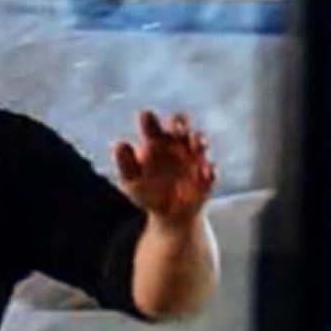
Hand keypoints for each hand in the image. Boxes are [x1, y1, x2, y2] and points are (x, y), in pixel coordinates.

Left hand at [113, 110, 215, 225]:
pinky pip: (211, 171)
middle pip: (180, 123)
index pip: (152, 124)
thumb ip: (125, 164)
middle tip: (177, 129)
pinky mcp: (207, 176)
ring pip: (199, 141)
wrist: (168, 214)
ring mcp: (194, 158)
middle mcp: (176, 144)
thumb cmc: (147, 192)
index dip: (149, 119)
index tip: (145, 116)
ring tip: (196, 146)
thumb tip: (119, 144)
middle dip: (179, 122)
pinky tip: (204, 174)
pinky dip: (209, 171)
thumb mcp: (131, 181)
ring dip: (199, 140)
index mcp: (155, 142)